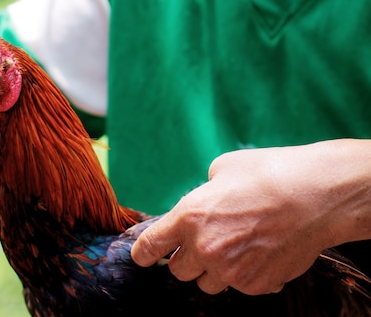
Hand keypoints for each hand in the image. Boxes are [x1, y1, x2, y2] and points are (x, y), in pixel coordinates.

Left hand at [130, 143, 358, 294]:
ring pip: (207, 284)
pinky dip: (245, 275)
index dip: (143, 253)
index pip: (150, 246)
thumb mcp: (221, 169)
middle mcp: (205, 249)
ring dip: (213, 270)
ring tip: (234, 249)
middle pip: (178, 271)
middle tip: (202, 244)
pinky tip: (260, 253)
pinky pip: (240, 287)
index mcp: (188, 218)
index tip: (142, 256)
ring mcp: (232, 271)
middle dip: (185, 259)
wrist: (316, 195)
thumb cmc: (267, 173)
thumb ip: (202, 193)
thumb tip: (200, 203)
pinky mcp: (257, 284)